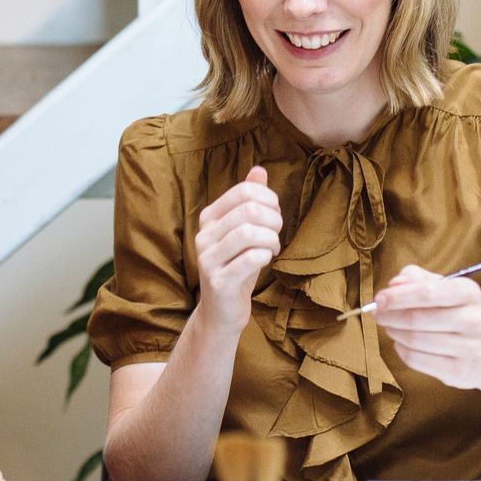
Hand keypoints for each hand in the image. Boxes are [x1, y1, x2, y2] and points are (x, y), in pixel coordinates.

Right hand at [191, 166, 281, 331]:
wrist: (221, 310)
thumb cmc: (236, 266)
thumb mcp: (243, 231)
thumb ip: (249, 201)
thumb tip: (259, 170)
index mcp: (208, 218)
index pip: (242, 191)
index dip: (268, 198)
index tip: (275, 214)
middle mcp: (203, 236)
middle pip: (248, 210)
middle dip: (273, 219)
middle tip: (276, 233)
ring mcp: (208, 259)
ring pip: (249, 232)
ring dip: (271, 239)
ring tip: (272, 247)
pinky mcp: (219, 282)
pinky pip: (250, 259)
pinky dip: (265, 256)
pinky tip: (265, 260)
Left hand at [373, 266, 480, 390]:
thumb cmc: (464, 314)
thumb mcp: (448, 288)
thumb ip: (418, 279)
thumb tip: (393, 284)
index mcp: (469, 292)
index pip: (427, 293)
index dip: (397, 297)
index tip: (378, 299)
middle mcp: (474, 320)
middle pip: (417, 318)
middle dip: (390, 316)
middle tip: (378, 314)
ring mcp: (469, 348)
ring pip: (414, 340)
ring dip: (394, 332)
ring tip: (391, 327)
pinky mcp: (460, 371)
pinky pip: (417, 360)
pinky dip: (402, 351)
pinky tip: (402, 344)